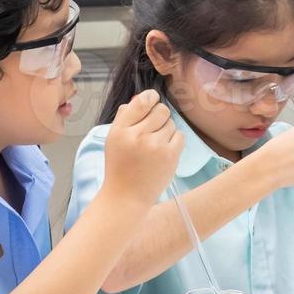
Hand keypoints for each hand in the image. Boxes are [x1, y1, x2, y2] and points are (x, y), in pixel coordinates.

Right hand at [101, 89, 184, 207]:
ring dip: (166, 130)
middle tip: (153, 128)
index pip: (141, 101)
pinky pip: (180, 135)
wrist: (126, 197)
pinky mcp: (170, 156)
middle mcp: (137, 136)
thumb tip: (142, 97)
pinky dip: (174, 140)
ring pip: (171, 123)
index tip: (152, 99)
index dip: (150, 97)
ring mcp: (155, 146)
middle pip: (161, 110)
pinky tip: (164, 150)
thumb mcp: (113, 139)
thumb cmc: (120, 167)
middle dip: (159, 116)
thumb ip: (125, 117)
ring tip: (155, 145)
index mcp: (121, 130)